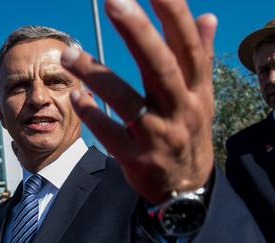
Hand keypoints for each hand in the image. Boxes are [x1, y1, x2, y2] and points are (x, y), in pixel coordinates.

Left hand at [61, 0, 215, 203]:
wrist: (187, 191)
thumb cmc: (189, 132)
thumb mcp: (201, 97)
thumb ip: (199, 57)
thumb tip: (207, 17)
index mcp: (196, 89)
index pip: (187, 45)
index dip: (173, 14)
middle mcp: (181, 109)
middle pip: (160, 66)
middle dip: (138, 32)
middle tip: (113, 0)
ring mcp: (158, 136)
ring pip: (127, 100)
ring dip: (96, 74)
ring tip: (67, 53)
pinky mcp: (137, 159)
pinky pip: (110, 134)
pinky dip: (91, 114)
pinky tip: (74, 96)